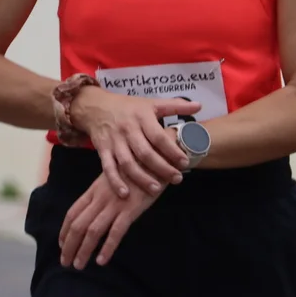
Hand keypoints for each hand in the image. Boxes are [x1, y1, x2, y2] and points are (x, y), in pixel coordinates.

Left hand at [58, 173, 164, 268]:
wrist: (156, 157)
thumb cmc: (136, 167)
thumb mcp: (114, 176)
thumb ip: (104, 191)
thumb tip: (96, 208)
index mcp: (95, 189)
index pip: (72, 212)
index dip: (64, 230)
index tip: (61, 244)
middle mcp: (100, 197)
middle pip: (77, 224)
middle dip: (69, 246)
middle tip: (65, 262)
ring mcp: (114, 203)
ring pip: (92, 231)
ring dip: (83, 250)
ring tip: (78, 266)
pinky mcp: (131, 209)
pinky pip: (115, 232)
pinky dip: (107, 248)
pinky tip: (102, 261)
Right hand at [74, 87, 200, 197]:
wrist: (96, 107)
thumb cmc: (129, 107)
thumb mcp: (151, 103)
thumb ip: (176, 106)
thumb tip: (199, 106)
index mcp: (142, 117)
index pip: (159, 136)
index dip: (172, 150)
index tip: (184, 162)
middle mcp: (128, 130)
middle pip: (145, 153)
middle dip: (161, 168)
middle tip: (176, 179)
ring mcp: (114, 141)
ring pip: (128, 163)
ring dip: (141, 178)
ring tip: (156, 189)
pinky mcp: (102, 150)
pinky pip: (108, 168)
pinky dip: (115, 181)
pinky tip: (125, 194)